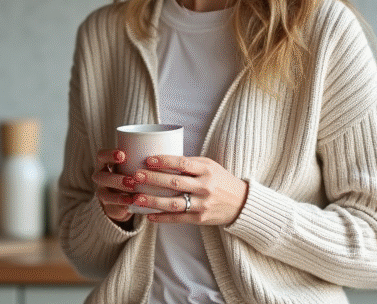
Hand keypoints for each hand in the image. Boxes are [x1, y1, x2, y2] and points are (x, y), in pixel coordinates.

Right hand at [92, 148, 135, 223]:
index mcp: (105, 163)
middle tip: (132, 180)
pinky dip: (122, 203)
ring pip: (104, 193)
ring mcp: (102, 191)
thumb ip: (141, 156)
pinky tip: (133, 202)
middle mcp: (100, 176)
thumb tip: (165, 145)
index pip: (101, 156)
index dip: (109, 155)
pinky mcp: (107, 205)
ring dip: (119, 193)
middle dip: (116, 178)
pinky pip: (111, 205)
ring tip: (134, 193)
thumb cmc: (131, 173)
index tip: (123, 154)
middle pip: (101, 176)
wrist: (122, 196)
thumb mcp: (133, 163)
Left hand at [131, 155, 247, 225]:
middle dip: (153, 180)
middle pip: (175, 183)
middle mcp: (205, 187)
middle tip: (135, 177)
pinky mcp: (200, 219)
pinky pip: (178, 218)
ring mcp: (203, 204)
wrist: (241, 203)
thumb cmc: (220, 180)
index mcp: (207, 170)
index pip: (182, 164)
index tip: (147, 159)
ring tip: (137, 198)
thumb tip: (161, 158)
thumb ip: (189, 163)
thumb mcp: (210, 166)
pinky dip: (162, 217)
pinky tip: (148, 216)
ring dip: (153, 201)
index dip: (164, 161)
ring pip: (174, 203)